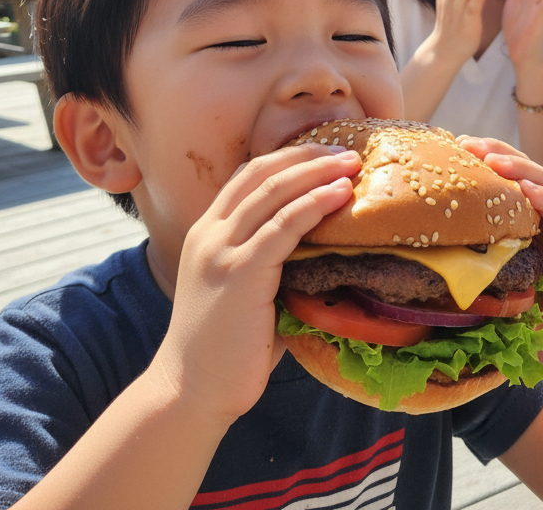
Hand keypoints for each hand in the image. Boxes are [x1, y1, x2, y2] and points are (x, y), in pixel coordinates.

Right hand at [149, 144, 359, 428]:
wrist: (190, 392)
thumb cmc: (224, 350)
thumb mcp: (241, 290)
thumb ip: (269, 263)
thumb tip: (321, 249)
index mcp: (207, 232)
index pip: (248, 176)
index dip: (288, 158)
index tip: (325, 153)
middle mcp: (210, 232)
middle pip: (262, 172)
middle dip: (308, 156)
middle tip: (347, 151)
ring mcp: (222, 250)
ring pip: (274, 191)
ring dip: (318, 172)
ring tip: (352, 165)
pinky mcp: (240, 273)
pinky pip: (283, 226)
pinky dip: (314, 204)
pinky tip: (340, 194)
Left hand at [458, 136, 542, 361]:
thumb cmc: (527, 313)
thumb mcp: (492, 281)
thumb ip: (468, 263)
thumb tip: (416, 257)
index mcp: (525, 219)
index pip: (506, 177)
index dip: (484, 158)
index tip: (454, 146)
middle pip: (524, 172)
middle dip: (497, 153)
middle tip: (470, 144)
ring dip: (521, 169)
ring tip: (495, 160)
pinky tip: (530, 190)